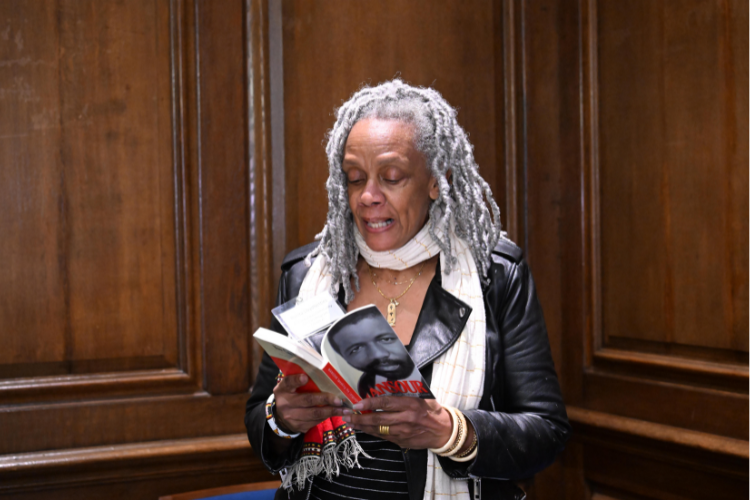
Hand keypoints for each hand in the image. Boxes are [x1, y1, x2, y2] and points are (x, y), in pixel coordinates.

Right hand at [273, 374, 344, 433]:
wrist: (280, 417)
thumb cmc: (290, 395)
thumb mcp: (289, 386)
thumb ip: (299, 380)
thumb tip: (321, 373)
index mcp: (282, 389)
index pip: (288, 383)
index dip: (297, 380)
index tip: (305, 377)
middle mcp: (285, 403)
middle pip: (307, 400)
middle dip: (325, 399)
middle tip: (339, 400)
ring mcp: (291, 417)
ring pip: (314, 414)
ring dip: (331, 411)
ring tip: (344, 409)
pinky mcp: (298, 426)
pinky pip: (315, 421)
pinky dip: (327, 416)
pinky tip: (335, 413)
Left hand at [342, 396, 461, 449]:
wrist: (443, 431)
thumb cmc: (432, 410)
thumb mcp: (422, 397)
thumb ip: (405, 393)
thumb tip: (386, 384)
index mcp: (410, 404)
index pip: (386, 403)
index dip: (370, 404)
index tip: (357, 403)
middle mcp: (405, 419)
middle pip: (378, 419)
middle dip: (360, 417)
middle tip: (346, 415)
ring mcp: (403, 432)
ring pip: (378, 430)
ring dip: (362, 426)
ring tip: (349, 422)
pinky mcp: (401, 441)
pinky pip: (383, 436)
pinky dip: (371, 432)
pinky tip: (362, 429)